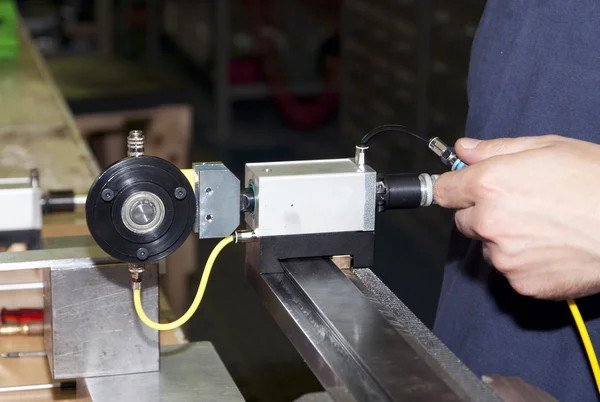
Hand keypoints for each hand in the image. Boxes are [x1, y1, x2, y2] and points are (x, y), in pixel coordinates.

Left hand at [434, 135, 599, 299]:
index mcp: (489, 184)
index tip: (460, 189)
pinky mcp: (521, 282)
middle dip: (482, 213)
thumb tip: (464, 149)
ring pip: (488, 247)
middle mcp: (489, 222)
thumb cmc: (597, 181)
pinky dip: (523, 262)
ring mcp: (504, 256)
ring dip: (503, 239)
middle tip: (519, 205)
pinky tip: (551, 247)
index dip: (454, 188)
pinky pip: (509, 270)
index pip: (443, 191)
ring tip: (544, 226)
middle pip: (464, 220)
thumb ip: (496, 150)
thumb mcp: (547, 148)